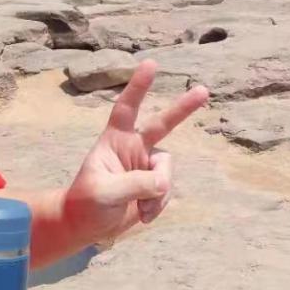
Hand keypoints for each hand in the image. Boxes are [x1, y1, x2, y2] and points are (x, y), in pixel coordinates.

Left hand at [61, 59, 207, 241]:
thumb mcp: (103, 192)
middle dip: (183, 108)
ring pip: (166, 171)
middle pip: (162, 124)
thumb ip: (134, 184)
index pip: (126, 108)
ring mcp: (146, 166)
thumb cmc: (86, 202)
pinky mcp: (154, 186)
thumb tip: (162, 182)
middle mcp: (134, 147)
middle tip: (203, 90)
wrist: (87, 226)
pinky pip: (166, 191)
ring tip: (142, 208)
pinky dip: (158, 205)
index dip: (138, 86)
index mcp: (115, 140)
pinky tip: (143, 214)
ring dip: (158, 191)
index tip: (150, 63)